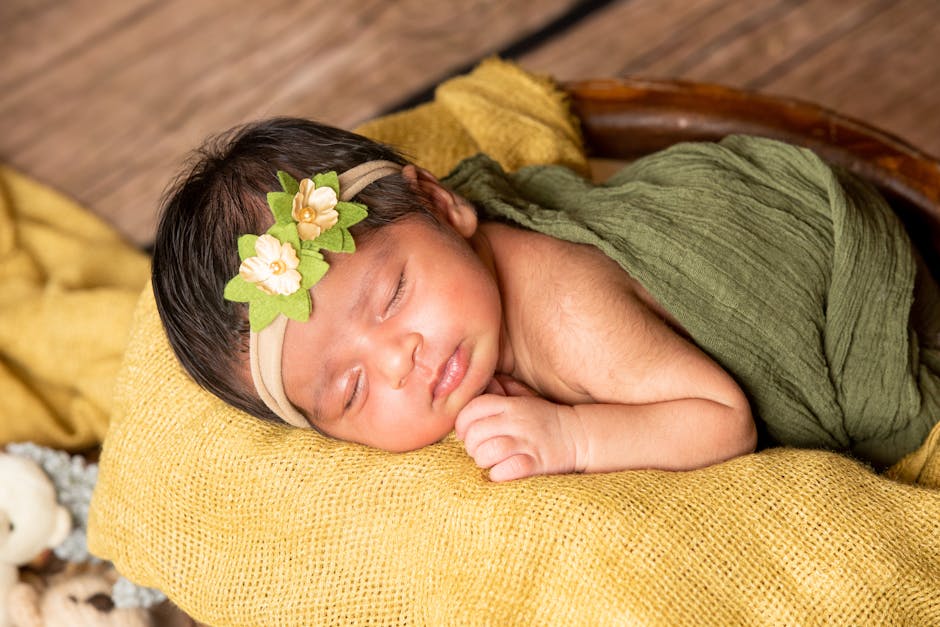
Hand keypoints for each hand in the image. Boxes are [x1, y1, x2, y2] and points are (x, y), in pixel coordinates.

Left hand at [455, 376, 582, 481]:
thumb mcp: (524, 400)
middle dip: (470, 445)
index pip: (474, 408)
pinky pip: (506, 470)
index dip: (461, 423)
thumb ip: (501, 393)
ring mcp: (528, 442)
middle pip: (476, 432)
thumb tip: (481, 385)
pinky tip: (501, 472)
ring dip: (482, 460)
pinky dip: (498, 474)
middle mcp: (518, 421)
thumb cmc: (545, 420)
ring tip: (488, 461)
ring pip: (488, 451)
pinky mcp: (537, 463)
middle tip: (477, 451)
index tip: (463, 433)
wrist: (580, 435)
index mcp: (512, 405)